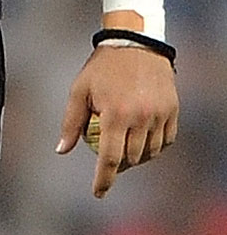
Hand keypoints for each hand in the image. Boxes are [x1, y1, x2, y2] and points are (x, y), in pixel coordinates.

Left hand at [56, 43, 178, 197]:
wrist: (135, 42)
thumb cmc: (102, 66)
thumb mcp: (80, 88)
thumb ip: (71, 121)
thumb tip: (61, 150)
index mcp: (115, 114)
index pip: (109, 159)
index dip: (103, 180)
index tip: (98, 192)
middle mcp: (140, 117)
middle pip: (131, 159)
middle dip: (119, 165)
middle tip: (109, 159)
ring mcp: (159, 114)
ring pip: (150, 153)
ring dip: (137, 156)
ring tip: (125, 147)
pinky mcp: (172, 110)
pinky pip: (165, 141)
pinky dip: (154, 146)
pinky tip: (143, 139)